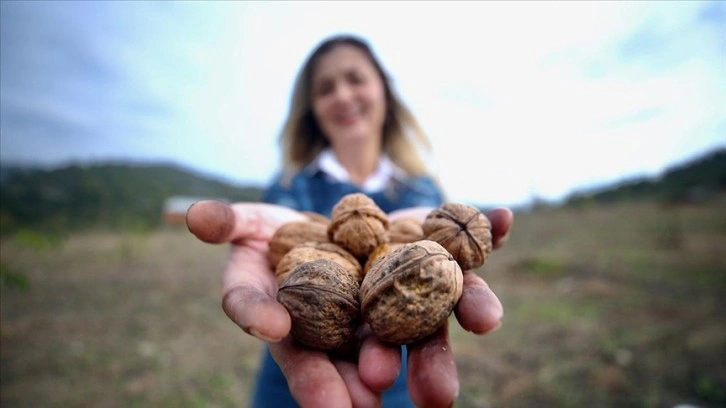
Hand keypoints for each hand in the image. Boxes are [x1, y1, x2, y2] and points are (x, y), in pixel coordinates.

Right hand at [186, 201, 512, 407]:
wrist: (327, 229)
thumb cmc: (276, 235)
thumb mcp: (247, 227)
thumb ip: (228, 226)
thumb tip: (192, 216)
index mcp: (311, 324)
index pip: (300, 354)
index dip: (305, 372)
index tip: (320, 394)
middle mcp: (360, 320)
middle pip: (367, 351)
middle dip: (375, 370)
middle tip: (379, 396)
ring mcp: (402, 291)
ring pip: (426, 319)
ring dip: (441, 341)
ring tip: (460, 356)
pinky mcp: (432, 257)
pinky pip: (464, 249)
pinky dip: (485, 233)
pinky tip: (504, 217)